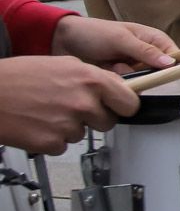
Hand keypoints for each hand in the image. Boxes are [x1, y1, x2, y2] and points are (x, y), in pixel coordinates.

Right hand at [0, 56, 140, 153]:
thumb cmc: (19, 76)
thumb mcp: (64, 64)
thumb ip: (92, 77)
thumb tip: (113, 86)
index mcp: (91, 80)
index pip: (129, 102)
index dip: (124, 106)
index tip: (121, 107)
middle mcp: (83, 103)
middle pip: (109, 122)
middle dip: (96, 118)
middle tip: (74, 109)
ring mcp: (68, 125)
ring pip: (83, 133)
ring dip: (70, 127)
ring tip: (48, 112)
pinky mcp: (52, 143)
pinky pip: (63, 145)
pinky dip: (52, 139)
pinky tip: (38, 124)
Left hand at [50, 17, 174, 76]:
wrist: (63, 41)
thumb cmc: (94, 33)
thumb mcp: (121, 39)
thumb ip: (145, 51)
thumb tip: (171, 63)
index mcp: (153, 39)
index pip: (174, 55)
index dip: (174, 67)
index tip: (167, 77)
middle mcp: (146, 54)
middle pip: (159, 72)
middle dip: (145, 74)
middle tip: (127, 68)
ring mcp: (132, 66)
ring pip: (143, 80)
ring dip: (129, 78)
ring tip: (112, 68)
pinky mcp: (120, 77)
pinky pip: (128, 85)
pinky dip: (118, 82)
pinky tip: (107, 73)